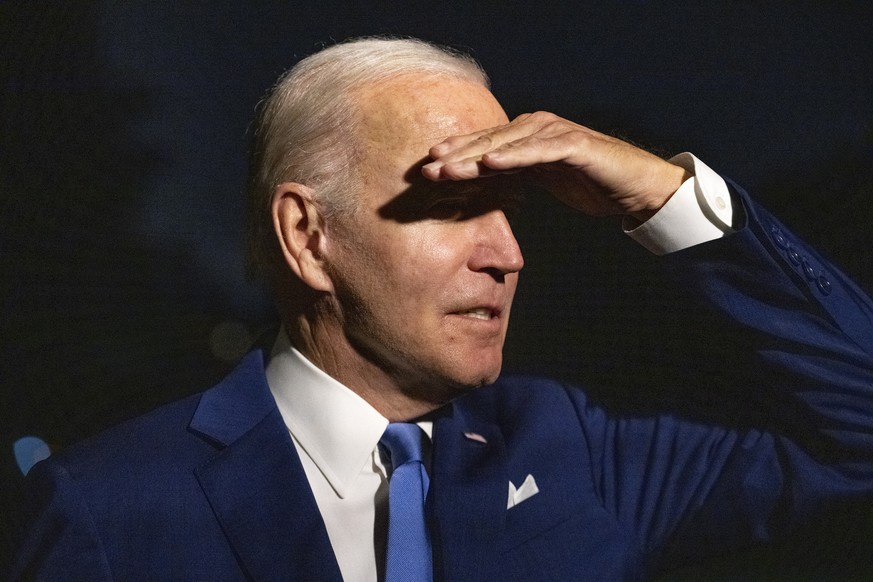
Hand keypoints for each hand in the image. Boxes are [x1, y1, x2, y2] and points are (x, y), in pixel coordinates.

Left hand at [421, 111, 689, 221]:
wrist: (634, 188)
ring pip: (507, 145)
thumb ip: (516, 175)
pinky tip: (490, 163)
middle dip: (455, 156)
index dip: (455, 156)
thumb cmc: (589, 183)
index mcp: (527, 137)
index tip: (425, 169)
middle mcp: (537, 129)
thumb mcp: (544, 180)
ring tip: (447, 168)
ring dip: (475, 156)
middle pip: (488, 143)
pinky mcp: (574, 146)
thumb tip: (484, 183)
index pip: (484, 147)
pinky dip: (514, 156)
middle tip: (425, 169)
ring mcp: (555, 134)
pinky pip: (538, 150)